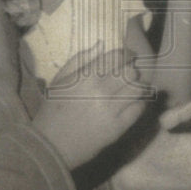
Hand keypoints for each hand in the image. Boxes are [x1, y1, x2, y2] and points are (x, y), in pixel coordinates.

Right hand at [33, 42, 151, 169]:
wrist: (51, 145)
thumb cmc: (53, 110)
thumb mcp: (60, 80)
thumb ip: (80, 60)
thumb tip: (101, 44)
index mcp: (86, 76)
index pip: (117, 56)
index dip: (126, 53)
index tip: (126, 56)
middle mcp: (101, 90)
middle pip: (131, 70)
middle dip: (132, 68)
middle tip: (130, 71)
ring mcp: (111, 110)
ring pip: (138, 88)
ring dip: (138, 85)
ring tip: (133, 86)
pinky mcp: (117, 127)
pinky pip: (138, 109)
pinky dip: (139, 102)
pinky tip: (133, 102)